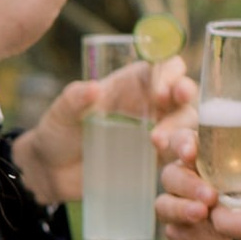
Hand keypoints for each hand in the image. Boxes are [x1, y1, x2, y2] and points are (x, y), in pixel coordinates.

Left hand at [11, 54, 191, 212]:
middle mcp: (150, 103)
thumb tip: (92, 89)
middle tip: (173, 105)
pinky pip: (182, 153)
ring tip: (160, 143)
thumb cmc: (58, 133)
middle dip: (185, 96)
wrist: (53, 172)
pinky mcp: (157, 158)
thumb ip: (73, 99)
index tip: (160, 90)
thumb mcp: (60, 114)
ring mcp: (158, 130)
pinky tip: (178, 161)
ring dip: (184, 128)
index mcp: (131, 83)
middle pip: (183, 92)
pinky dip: (187, 155)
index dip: (169, 72)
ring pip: (187, 122)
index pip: (163, 66)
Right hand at [151, 112, 234, 239]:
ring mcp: (182, 207)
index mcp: (208, 157)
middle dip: (187, 184)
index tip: (192, 153)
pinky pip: (178, 235)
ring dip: (181, 210)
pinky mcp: (185, 234)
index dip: (182, 144)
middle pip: (170, 175)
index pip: (183, 141)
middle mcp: (189, 179)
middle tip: (209, 196)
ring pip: (164, 206)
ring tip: (202, 215)